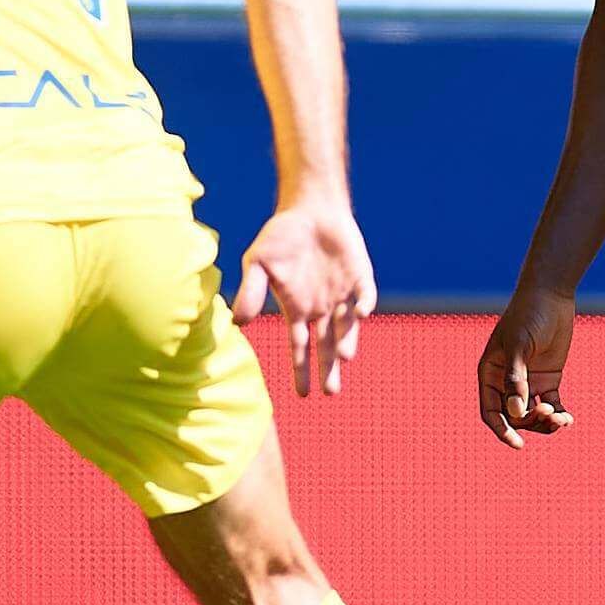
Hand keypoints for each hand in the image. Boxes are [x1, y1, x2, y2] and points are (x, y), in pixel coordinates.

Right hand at [232, 200, 374, 394]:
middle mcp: (322, 309)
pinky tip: (359, 313)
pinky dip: (363, 306)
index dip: (301, 371)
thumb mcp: (257, 263)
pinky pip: (365, 296)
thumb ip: (250, 291)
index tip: (303, 396)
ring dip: (346, 340)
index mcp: (297, 310)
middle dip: (329, 369)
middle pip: (327, 347)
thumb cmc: (281, 237)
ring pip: (347, 327)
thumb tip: (239, 323)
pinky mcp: (361, 278)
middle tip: (331, 392)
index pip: (300, 348)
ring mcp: (343, 295)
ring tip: (343, 356)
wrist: (310, 209)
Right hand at [477, 286, 575, 446]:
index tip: (518, 444)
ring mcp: (528, 381)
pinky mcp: (548, 379)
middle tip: (549, 413)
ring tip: (562, 419)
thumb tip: (515, 411)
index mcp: (490, 373)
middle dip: (531, 422)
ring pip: (533, 414)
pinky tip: (568, 418)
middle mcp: (506, 381)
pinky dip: (559, 415)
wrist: (550, 296)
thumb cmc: (528, 316)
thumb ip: (516, 379)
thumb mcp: (520, 346)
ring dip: (546, 421)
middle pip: (515, 416)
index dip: (502, 430)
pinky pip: (551, 405)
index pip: (491, 411)